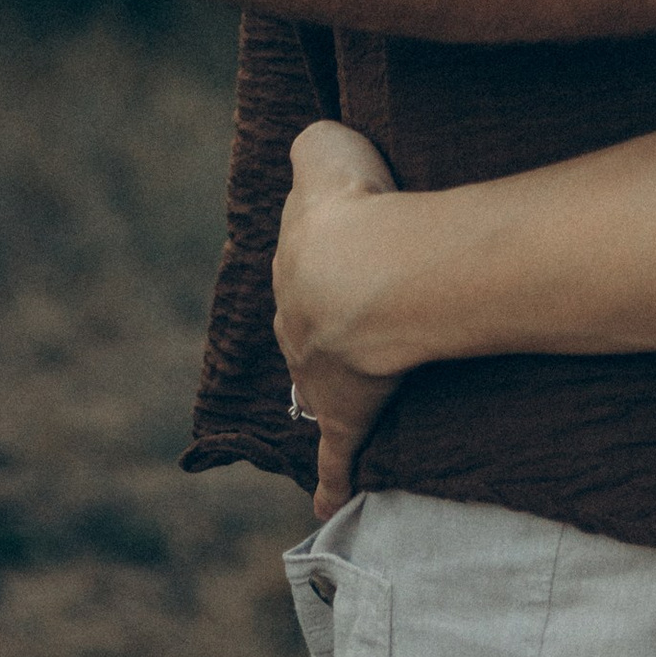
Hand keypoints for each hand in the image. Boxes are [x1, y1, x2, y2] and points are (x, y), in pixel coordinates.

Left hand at [273, 121, 405, 516]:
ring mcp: (317, 377)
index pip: (305, 266)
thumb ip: (316, 147)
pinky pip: (336, 459)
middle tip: (351, 326)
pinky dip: (330, 486)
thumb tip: (315, 149)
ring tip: (349, 397)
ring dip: (329, 391)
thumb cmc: (353, 207)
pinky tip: (328, 509)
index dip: (327, 261)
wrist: (361, 278)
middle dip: (322, 326)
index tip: (342, 263)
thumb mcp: (325, 148)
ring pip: (317, 387)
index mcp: (294, 268)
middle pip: (306, 327)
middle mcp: (296, 326)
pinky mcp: (346, 419)